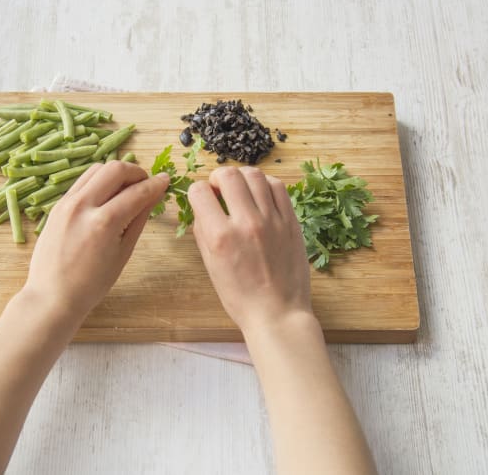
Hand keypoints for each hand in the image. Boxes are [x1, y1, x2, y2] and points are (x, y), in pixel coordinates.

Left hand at [25, 161, 168, 319]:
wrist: (52, 296)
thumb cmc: (92, 284)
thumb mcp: (123, 253)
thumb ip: (139, 219)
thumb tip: (154, 196)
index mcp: (103, 223)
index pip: (136, 192)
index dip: (155, 185)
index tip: (166, 180)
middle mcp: (82, 206)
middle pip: (115, 169)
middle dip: (136, 172)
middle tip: (146, 184)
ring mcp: (66, 203)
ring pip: (96, 169)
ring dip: (116, 174)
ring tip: (126, 189)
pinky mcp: (57, 205)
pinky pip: (82, 182)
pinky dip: (99, 182)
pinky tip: (107, 197)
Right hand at [188, 166, 311, 331]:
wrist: (277, 313)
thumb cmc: (240, 296)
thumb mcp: (211, 266)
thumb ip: (203, 232)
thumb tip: (201, 206)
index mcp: (220, 237)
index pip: (199, 191)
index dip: (197, 192)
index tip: (202, 199)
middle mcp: (246, 223)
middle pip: (228, 175)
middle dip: (217, 177)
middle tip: (219, 189)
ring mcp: (272, 220)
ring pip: (254, 175)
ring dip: (242, 177)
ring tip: (240, 190)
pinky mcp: (291, 221)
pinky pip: (277, 186)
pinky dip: (265, 184)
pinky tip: (260, 195)